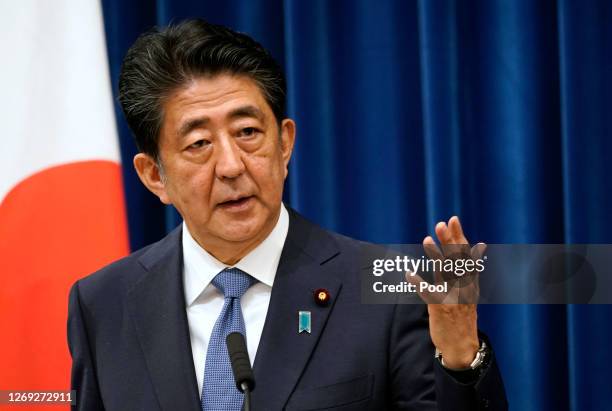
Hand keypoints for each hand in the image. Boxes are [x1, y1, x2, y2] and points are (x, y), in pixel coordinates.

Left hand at [405, 216, 484, 368]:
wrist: (462, 345)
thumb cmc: (463, 314)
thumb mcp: (472, 288)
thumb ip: (471, 266)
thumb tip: (480, 243)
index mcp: (471, 280)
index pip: (466, 253)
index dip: (459, 235)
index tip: (453, 219)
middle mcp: (464, 286)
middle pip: (456, 259)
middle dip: (448, 241)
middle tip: (440, 224)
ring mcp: (453, 297)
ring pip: (444, 273)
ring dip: (435, 256)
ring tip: (426, 240)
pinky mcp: (440, 308)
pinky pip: (428, 293)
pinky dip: (418, 283)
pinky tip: (409, 273)